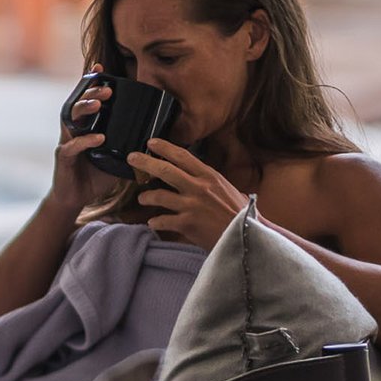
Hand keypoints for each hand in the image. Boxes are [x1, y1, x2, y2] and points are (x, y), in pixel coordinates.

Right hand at [48, 64, 117, 213]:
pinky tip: (98, 137)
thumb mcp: (114, 158)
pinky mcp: (63, 157)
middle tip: (108, 89)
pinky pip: (73, 146)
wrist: (74, 198)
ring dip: (85, 109)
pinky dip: (86, 141)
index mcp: (84, 126)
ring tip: (99, 104)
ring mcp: (66, 142)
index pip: (85, 100)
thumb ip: (127, 147)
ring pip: (71, 119)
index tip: (101, 69)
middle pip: (78, 103)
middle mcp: (73, 130)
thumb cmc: (94, 176)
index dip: (90, 83)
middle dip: (92, 93)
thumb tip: (154, 142)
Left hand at [126, 139, 247, 250]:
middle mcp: (199, 188)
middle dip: (145, 162)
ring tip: (142, 198)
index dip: (164, 147)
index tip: (151, 143)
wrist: (248, 238)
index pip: (183, 156)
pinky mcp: (187, 225)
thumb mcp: (230, 190)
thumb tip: (205, 179)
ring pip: (159, 195)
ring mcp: (192, 206)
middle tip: (132, 158)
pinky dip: (155, 221)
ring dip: (147, 196)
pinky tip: (152, 222)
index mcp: (210, 177)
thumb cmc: (241, 215)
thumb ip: (213, 183)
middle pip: (165, 170)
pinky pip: (162, 220)